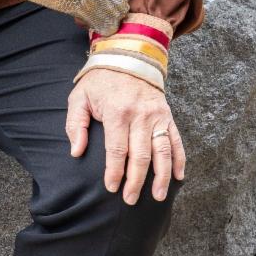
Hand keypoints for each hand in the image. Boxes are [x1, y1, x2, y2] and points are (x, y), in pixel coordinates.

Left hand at [65, 68, 183, 204]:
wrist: (129, 55)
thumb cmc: (100, 80)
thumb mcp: (80, 96)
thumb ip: (75, 124)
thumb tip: (76, 152)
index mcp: (117, 112)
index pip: (117, 149)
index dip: (115, 171)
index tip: (112, 188)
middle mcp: (140, 115)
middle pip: (141, 155)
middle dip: (136, 181)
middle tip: (130, 200)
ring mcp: (157, 115)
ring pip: (162, 151)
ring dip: (161, 176)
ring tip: (158, 196)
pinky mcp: (167, 115)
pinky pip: (176, 140)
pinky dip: (180, 159)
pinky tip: (179, 177)